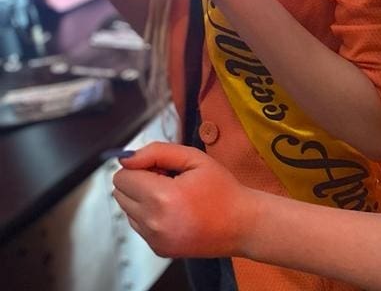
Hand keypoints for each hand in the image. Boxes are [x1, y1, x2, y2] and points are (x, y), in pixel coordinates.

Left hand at [113, 142, 252, 257]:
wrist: (240, 224)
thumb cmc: (222, 189)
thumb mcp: (194, 158)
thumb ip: (157, 151)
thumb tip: (127, 157)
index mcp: (162, 197)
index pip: (123, 177)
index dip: (141, 165)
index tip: (161, 166)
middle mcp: (153, 223)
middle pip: (120, 193)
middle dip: (139, 181)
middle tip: (168, 178)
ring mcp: (154, 239)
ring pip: (127, 209)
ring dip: (143, 198)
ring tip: (173, 195)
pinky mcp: (157, 249)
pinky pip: (138, 225)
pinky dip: (149, 214)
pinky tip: (174, 209)